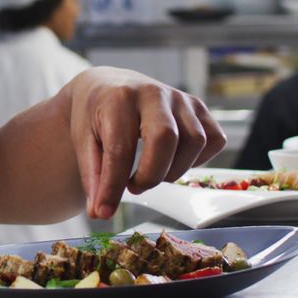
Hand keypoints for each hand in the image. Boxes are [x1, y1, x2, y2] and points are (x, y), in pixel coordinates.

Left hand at [68, 67, 225, 218]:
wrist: (107, 84)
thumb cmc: (94, 115)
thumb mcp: (83, 141)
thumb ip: (92, 176)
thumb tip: (100, 213)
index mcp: (119, 98)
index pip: (120, 149)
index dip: (113, 186)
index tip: (104, 210)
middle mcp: (153, 92)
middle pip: (166, 139)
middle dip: (151, 175)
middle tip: (134, 186)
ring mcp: (180, 98)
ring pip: (195, 141)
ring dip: (174, 170)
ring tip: (150, 173)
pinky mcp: (198, 106)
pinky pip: (214, 139)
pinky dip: (198, 159)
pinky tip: (173, 160)